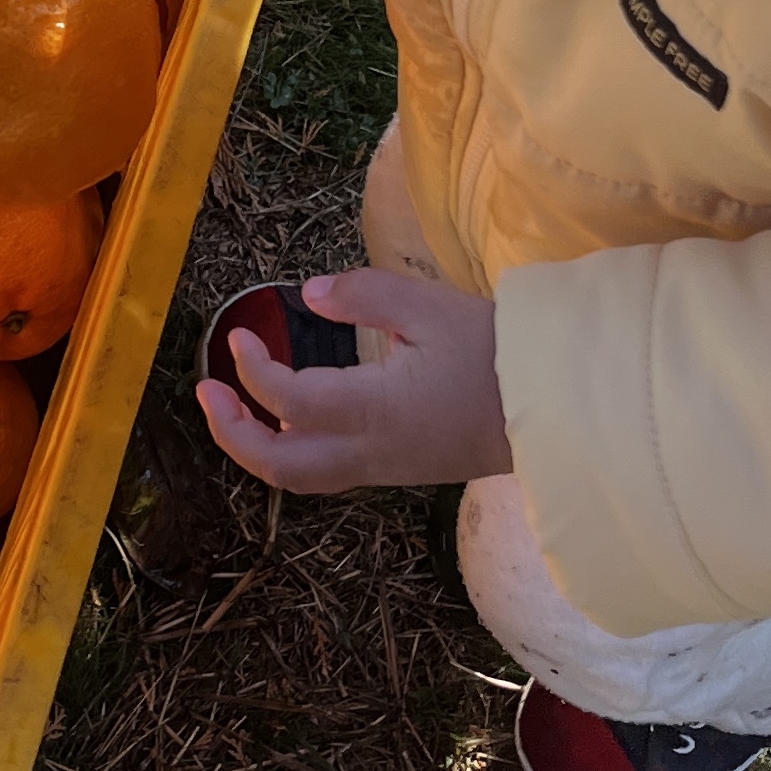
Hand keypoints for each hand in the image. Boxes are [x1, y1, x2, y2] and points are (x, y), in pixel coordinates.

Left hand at [197, 268, 513, 495]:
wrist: (563, 411)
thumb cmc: (503, 355)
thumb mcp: (435, 310)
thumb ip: (368, 297)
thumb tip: (310, 293)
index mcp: (376, 412)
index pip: (289, 404)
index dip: (252, 373)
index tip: (239, 337)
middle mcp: (372, 452)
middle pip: (280, 467)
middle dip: (232, 433)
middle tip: (208, 392)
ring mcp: (386, 469)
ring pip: (302, 478)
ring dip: (258, 448)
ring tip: (237, 407)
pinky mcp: (400, 470)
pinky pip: (330, 473)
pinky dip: (294, 450)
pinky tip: (291, 418)